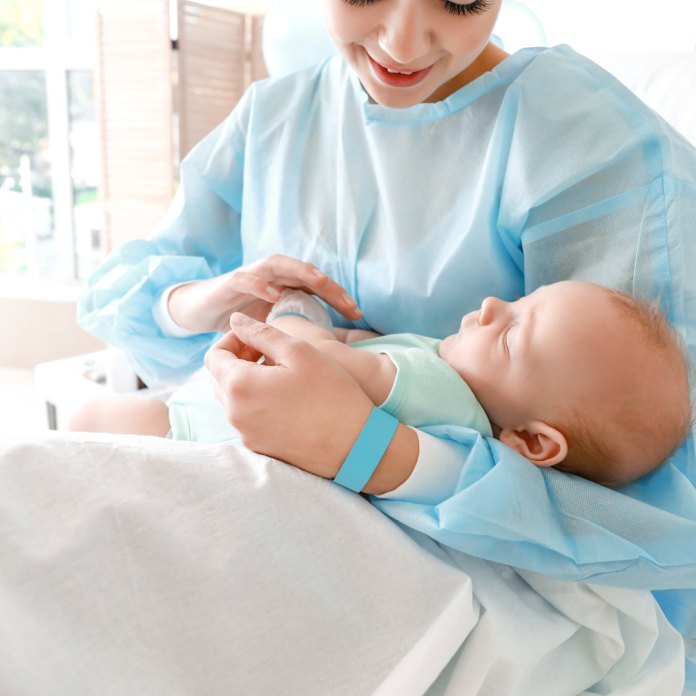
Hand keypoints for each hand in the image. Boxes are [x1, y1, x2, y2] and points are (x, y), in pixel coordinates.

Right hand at [168, 254, 361, 333]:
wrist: (198, 310)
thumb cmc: (239, 319)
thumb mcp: (271, 328)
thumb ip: (293, 333)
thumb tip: (325, 355)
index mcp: (285, 287)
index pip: (317, 287)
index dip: (338, 298)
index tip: (358, 315)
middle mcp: (272, 278)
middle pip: (306, 274)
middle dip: (329, 286)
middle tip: (348, 303)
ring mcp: (251, 277)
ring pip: (280, 266)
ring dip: (301, 272)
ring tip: (321, 283)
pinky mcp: (229, 282)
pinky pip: (246, 279)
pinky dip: (260, 284)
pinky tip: (274, 294)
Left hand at [204, 314, 417, 491]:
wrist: (356, 445)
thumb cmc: (332, 393)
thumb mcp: (299, 351)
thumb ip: (262, 332)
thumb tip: (236, 321)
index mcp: (240, 386)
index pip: (213, 356)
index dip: (231, 340)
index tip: (255, 336)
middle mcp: (236, 414)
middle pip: (218, 378)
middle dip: (237, 359)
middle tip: (268, 351)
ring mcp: (247, 434)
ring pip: (232, 399)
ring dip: (247, 380)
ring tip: (280, 372)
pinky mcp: (260, 448)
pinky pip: (246, 418)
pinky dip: (256, 401)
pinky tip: (286, 396)